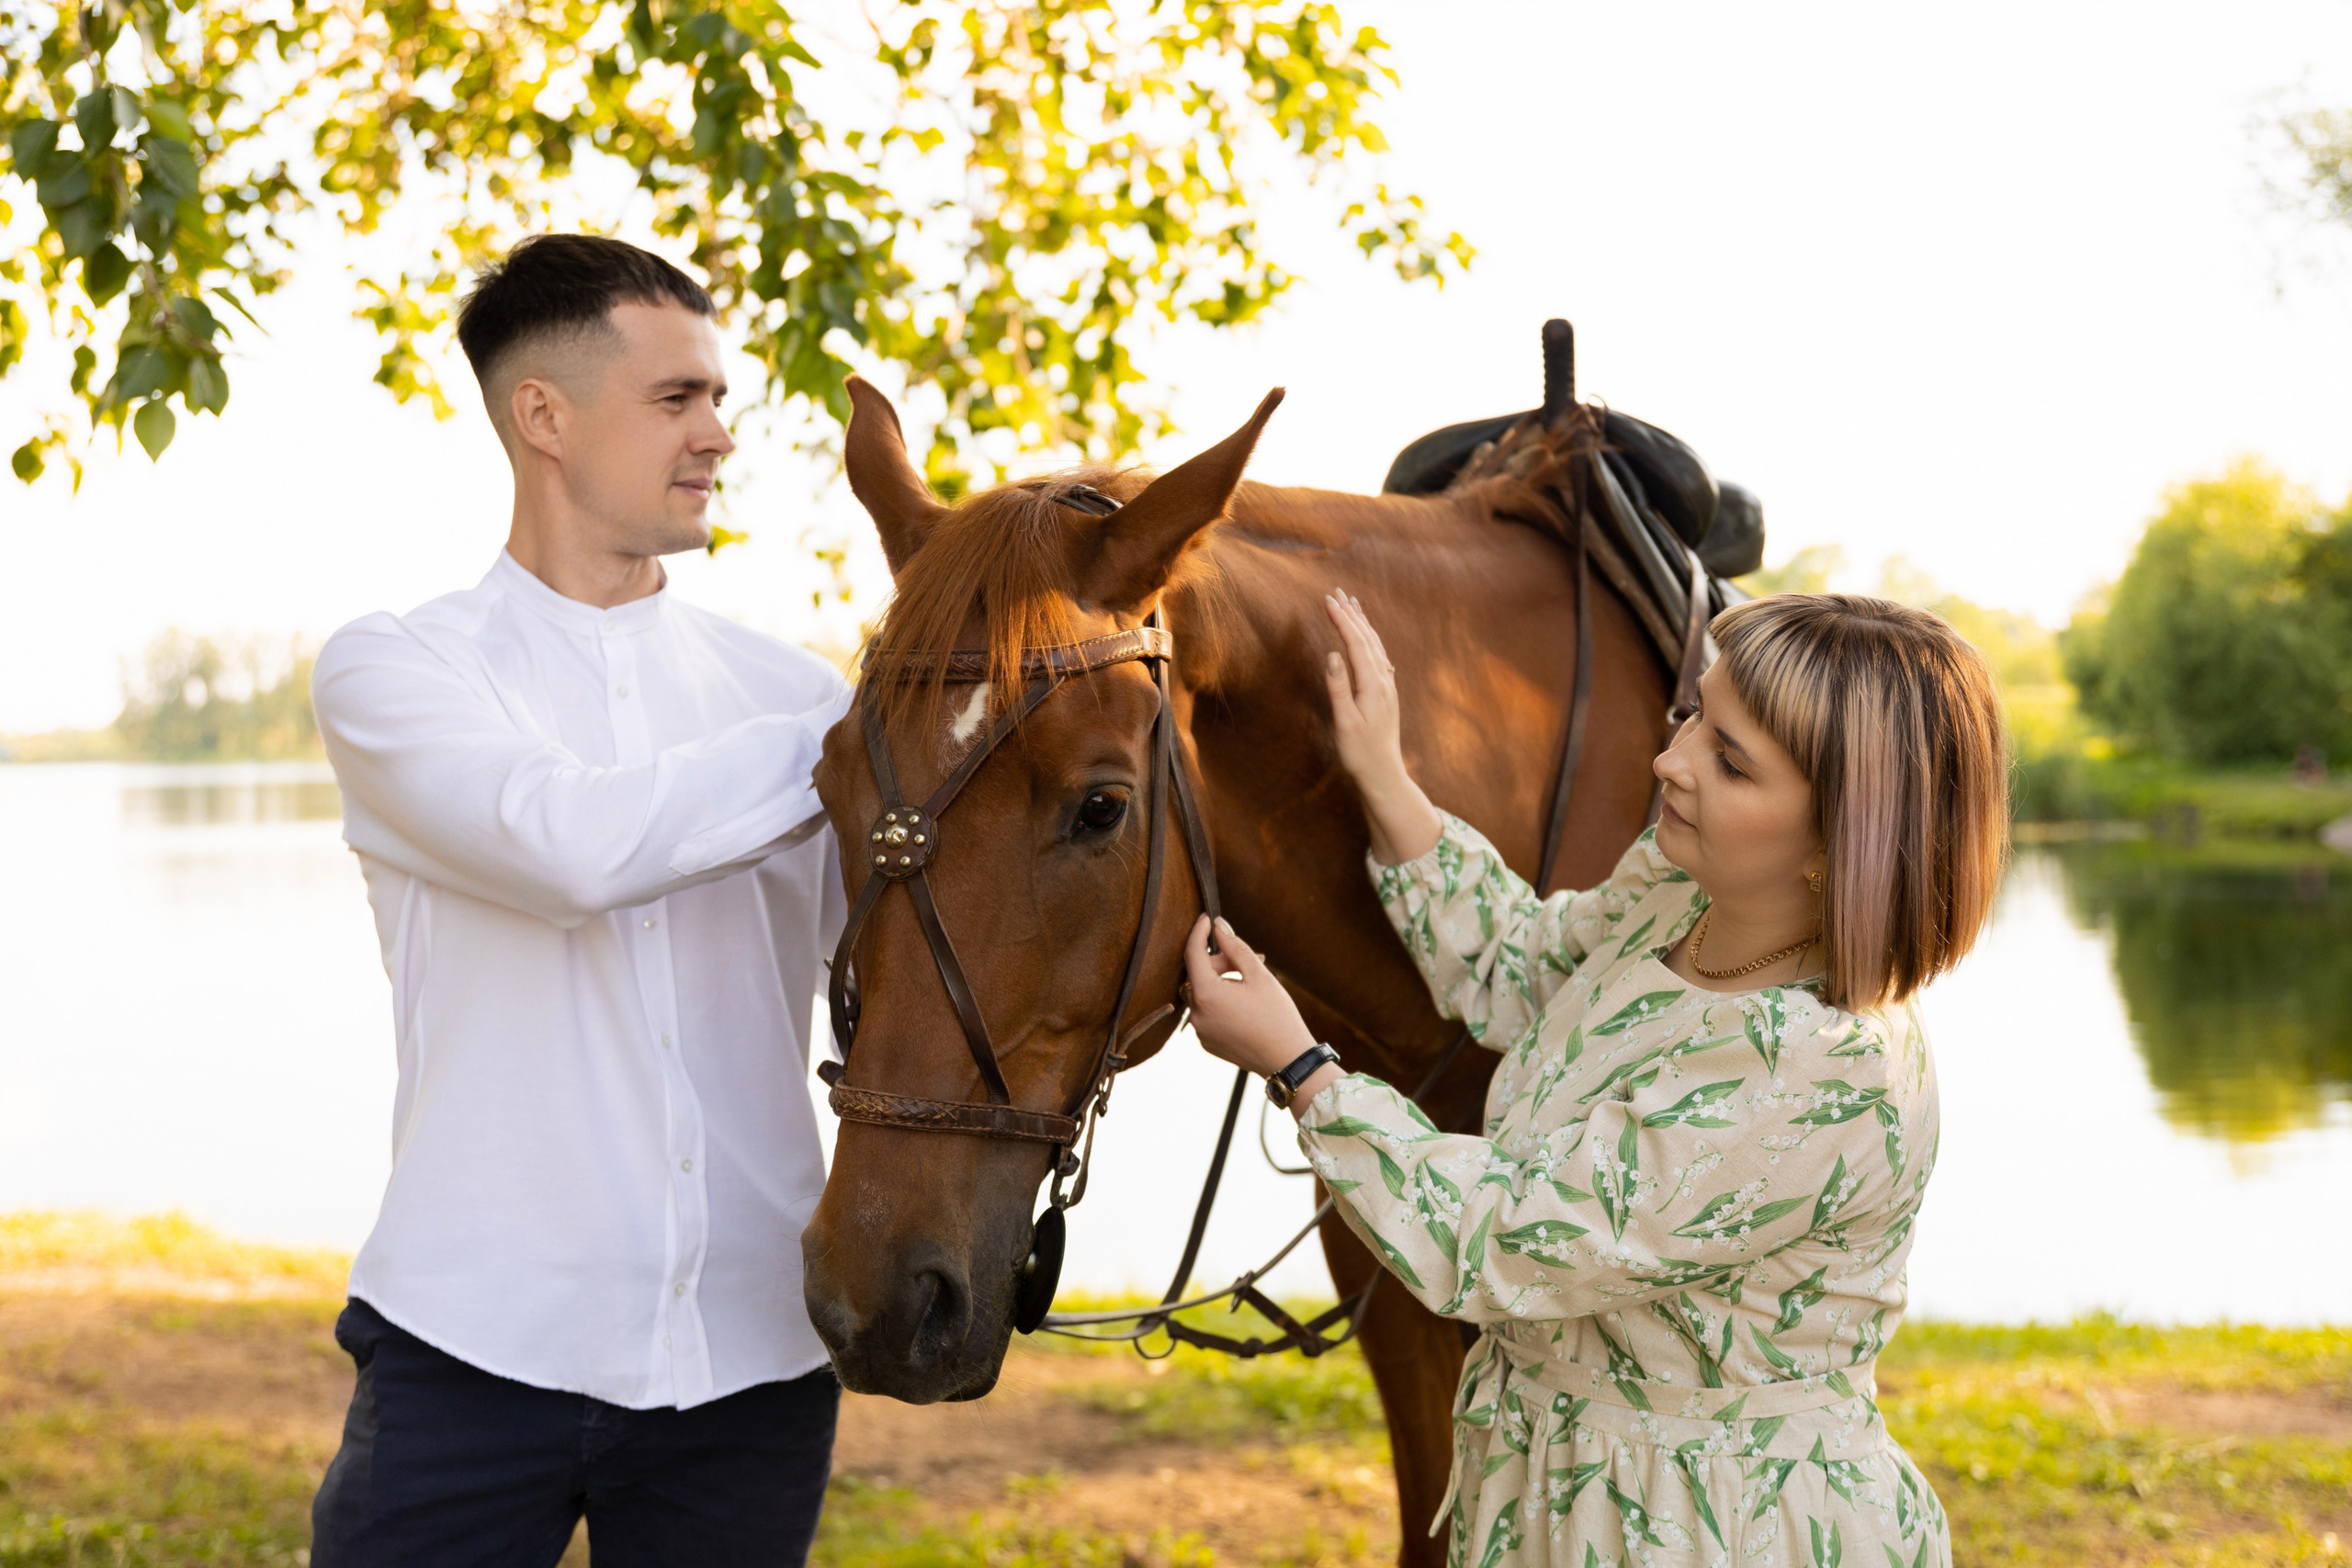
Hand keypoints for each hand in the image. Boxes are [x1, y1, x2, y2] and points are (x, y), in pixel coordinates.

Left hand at [1182, 914, 1317, 1077]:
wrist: (1288, 1060)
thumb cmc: (1277, 1015)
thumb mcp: (1258, 974)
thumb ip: (1235, 947)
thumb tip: (1218, 926)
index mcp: (1206, 995)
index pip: (1192, 954)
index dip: (1199, 932)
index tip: (1207, 918)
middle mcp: (1196, 1015)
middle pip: (1198, 975)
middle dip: (1219, 962)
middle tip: (1248, 959)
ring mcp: (1200, 1031)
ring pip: (1202, 994)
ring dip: (1220, 982)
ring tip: (1249, 982)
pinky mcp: (1208, 1042)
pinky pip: (1207, 1013)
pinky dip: (1220, 1002)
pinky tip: (1245, 1004)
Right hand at [1322, 590, 1441, 863]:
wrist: (1384, 773)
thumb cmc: (1360, 752)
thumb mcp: (1345, 722)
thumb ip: (1339, 687)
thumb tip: (1332, 655)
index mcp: (1372, 685)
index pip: (1355, 643)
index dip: (1342, 620)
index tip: (1328, 600)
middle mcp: (1384, 681)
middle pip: (1368, 638)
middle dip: (1352, 614)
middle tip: (1337, 592)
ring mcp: (1388, 686)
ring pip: (1375, 645)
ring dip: (1363, 623)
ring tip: (1353, 605)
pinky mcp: (1387, 693)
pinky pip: (1379, 656)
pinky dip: (1370, 639)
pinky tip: (1368, 638)